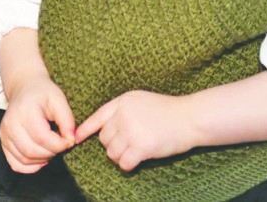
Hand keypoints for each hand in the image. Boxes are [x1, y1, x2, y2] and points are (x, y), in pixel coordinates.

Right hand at [0, 75, 75, 173]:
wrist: (24, 87)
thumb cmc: (43, 92)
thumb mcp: (59, 99)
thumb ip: (67, 120)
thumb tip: (71, 140)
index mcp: (24, 111)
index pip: (41, 137)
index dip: (58, 144)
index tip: (70, 141)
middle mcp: (10, 125)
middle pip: (31, 151)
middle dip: (51, 153)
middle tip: (63, 145)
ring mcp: (4, 135)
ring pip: (23, 159)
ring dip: (42, 159)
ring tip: (54, 149)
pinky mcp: (3, 143)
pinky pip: (15, 163)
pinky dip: (30, 166)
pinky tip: (42, 159)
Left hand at [75, 91, 192, 171]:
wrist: (191, 117)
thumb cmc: (169, 111)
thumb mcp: (143, 102)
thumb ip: (124, 112)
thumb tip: (103, 132)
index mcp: (125, 100)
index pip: (99, 116)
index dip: (85, 129)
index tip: (75, 138)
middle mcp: (125, 113)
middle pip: (105, 139)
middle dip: (115, 145)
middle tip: (133, 142)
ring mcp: (132, 130)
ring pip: (112, 154)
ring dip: (123, 156)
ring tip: (140, 148)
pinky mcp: (141, 146)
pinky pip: (124, 163)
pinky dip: (130, 165)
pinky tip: (141, 158)